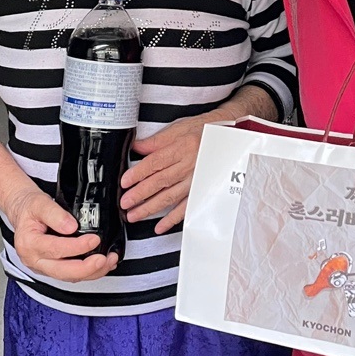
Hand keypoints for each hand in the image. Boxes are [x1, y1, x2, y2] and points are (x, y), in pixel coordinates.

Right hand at [2, 185, 118, 282]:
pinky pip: (71, 275)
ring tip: (109, 261)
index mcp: (29, 243)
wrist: (22, 211)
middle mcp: (34, 259)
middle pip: (62, 272)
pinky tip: (101, 265)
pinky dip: (88, 272)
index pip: (55, 249)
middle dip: (87, 268)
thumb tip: (71, 226)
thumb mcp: (39, 202)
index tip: (94, 240)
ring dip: (91, 272)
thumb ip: (55, 214)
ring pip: (69, 277)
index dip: (77, 247)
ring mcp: (43, 267)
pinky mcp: (52, 268)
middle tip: (104, 259)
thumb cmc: (30, 208)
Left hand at [120, 112, 215, 234]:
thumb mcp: (180, 129)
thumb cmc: (204, 132)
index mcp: (182, 148)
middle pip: (160, 182)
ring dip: (150, 208)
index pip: (155, 163)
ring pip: (170, 197)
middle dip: (140, 194)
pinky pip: (186, 207)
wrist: (229, 139)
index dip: (138, 173)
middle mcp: (189, 166)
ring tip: (134, 215)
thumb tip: (137, 147)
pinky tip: (160, 226)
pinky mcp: (202, 191)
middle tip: (125, 202)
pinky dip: (172, 219)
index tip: (125, 182)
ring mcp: (196, 181)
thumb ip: (157, 141)